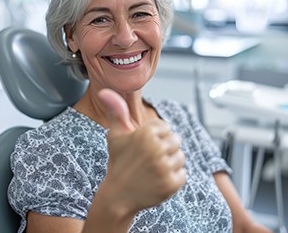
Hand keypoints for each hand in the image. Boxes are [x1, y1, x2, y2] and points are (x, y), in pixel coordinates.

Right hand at [97, 89, 186, 213]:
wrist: (118, 196)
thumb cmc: (118, 162)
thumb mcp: (115, 135)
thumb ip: (116, 110)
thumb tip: (104, 90)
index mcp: (146, 133)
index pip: (166, 128)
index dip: (156, 137)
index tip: (144, 147)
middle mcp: (157, 148)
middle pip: (176, 141)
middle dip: (165, 149)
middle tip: (149, 160)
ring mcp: (165, 167)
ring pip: (181, 157)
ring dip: (170, 163)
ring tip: (153, 170)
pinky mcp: (172, 183)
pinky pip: (182, 174)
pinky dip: (173, 178)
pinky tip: (157, 180)